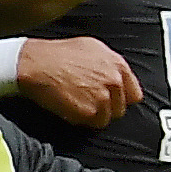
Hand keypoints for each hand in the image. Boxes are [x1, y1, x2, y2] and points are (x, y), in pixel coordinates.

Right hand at [16, 37, 141, 126]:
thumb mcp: (92, 48)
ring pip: (106, 118)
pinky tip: (70, 107)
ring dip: (94, 115)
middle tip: (89, 101)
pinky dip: (82, 120)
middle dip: (107, 108)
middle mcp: (114, 81)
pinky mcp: (89, 111)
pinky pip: (91, 123)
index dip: (122, 99)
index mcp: (118, 65)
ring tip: (77, 103)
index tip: (113, 101)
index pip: (134, 94)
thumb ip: (111, 64)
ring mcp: (103, 97)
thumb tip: (119, 76)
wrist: (35, 63)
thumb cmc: (58, 54)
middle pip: (120, 109)